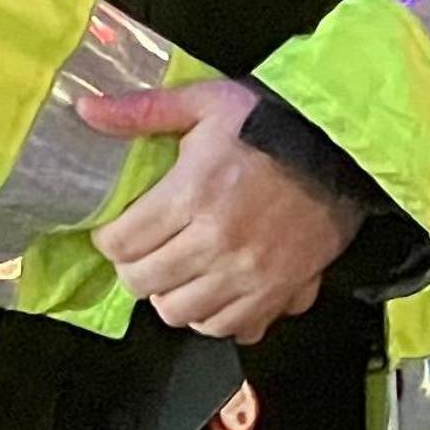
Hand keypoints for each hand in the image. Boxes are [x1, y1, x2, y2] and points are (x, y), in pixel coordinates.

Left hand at [82, 80, 362, 342]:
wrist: (344, 149)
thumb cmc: (271, 124)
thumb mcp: (206, 103)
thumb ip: (143, 111)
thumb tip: (85, 110)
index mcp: (193, 193)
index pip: (121, 243)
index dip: (111, 237)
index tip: (120, 229)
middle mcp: (217, 241)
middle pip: (143, 282)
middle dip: (135, 267)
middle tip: (146, 250)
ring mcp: (248, 272)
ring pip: (178, 312)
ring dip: (170, 293)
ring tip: (179, 270)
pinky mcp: (277, 291)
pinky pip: (225, 326)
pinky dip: (211, 314)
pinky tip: (213, 288)